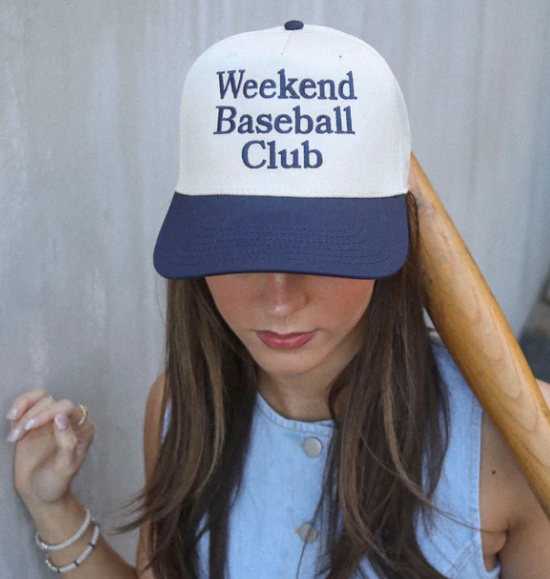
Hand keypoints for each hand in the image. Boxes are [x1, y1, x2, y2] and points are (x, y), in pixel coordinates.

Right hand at [6, 388, 94, 507]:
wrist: (38, 493)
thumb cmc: (55, 482)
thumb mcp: (64, 468)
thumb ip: (67, 443)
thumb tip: (61, 416)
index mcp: (82, 429)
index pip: (69, 408)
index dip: (49, 413)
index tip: (31, 427)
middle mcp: (69, 420)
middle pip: (52, 402)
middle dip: (33, 416)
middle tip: (18, 436)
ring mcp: (51, 419)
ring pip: (40, 398)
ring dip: (24, 412)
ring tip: (13, 435)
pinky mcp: (35, 421)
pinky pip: (28, 403)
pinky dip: (19, 407)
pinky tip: (11, 419)